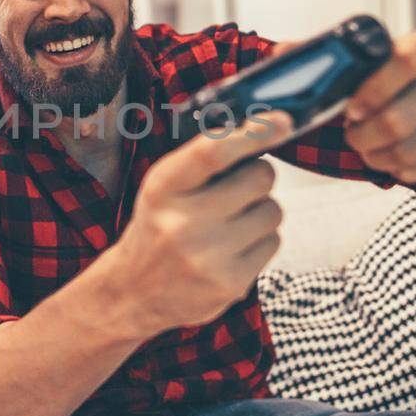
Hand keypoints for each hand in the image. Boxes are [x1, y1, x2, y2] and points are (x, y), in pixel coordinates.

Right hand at [106, 111, 293, 336]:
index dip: (253, 133)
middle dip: (257, 178)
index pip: (213, 152)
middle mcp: (182, 222)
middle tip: (237, 190)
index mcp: (162, 188)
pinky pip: (273, 242)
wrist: (134, 293)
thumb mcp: (164, 189)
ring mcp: (208, 256)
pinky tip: (233, 250)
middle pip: (260, 178)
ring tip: (230, 225)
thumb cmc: (158, 228)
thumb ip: (203, 162)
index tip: (282, 122)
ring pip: (273, 211)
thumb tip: (266, 131)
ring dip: (260, 212)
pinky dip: (260, 241)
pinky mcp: (231, 283)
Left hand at [342, 31, 415, 186]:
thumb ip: (346, 64)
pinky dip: (397, 170)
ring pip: (407, 152)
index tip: (351, 109)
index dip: (373, 88)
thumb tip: (295, 49)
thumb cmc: (411, 89)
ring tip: (369, 149)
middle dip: (363, 135)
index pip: (407, 59)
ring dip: (376, 156)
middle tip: (352, 135)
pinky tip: (392, 160)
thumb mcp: (387, 67)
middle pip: (399, 119)